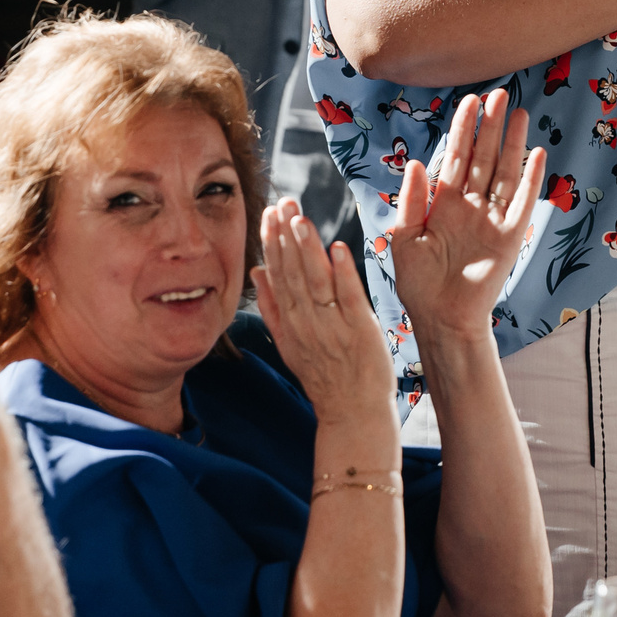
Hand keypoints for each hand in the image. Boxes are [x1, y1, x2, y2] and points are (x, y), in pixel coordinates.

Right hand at [252, 198, 396, 424]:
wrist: (352, 413)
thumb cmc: (324, 376)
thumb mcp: (289, 343)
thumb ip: (272, 307)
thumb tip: (257, 271)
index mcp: (289, 322)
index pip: (277, 275)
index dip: (271, 242)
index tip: (268, 212)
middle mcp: (306, 322)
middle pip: (292, 273)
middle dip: (285, 236)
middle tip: (282, 202)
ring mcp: (332, 326)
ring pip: (315, 282)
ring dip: (307, 249)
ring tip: (300, 219)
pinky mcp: (359, 330)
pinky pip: (348, 298)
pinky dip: (342, 273)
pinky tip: (336, 248)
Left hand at [389, 90, 545, 341]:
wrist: (441, 319)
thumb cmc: (419, 284)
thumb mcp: (403, 238)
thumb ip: (411, 200)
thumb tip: (415, 161)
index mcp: (443, 203)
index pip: (455, 157)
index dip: (463, 129)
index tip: (469, 100)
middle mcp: (470, 206)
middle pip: (483, 157)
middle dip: (490, 126)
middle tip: (499, 94)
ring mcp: (492, 219)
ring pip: (504, 172)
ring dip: (511, 144)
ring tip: (519, 113)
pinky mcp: (509, 236)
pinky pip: (522, 202)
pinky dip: (530, 178)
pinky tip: (537, 153)